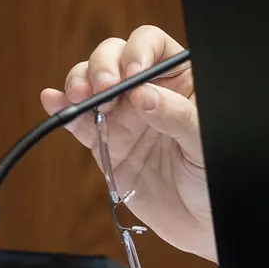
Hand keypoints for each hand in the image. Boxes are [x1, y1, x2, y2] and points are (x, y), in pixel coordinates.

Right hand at [40, 25, 216, 261]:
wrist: (201, 221)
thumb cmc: (215, 175)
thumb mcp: (204, 142)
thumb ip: (177, 116)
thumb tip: (143, 94)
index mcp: (181, 81)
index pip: (153, 46)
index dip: (138, 50)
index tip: (132, 72)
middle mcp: (149, 92)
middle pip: (115, 58)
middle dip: (102, 65)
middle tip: (103, 88)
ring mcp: (125, 117)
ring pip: (92, 85)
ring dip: (79, 84)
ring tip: (80, 98)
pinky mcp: (106, 144)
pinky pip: (80, 123)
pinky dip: (62, 110)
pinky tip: (53, 101)